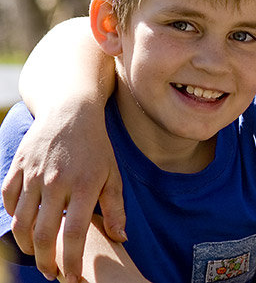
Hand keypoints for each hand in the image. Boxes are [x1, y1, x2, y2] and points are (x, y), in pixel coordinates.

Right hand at [1, 103, 125, 282]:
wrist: (71, 111)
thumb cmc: (97, 147)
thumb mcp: (114, 174)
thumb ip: (116, 208)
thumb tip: (120, 238)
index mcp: (85, 185)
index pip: (74, 234)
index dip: (71, 262)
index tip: (72, 279)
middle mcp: (57, 182)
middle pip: (43, 234)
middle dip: (45, 262)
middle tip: (51, 273)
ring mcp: (34, 174)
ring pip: (20, 222)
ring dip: (27, 246)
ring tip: (38, 255)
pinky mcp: (18, 167)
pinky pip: (8, 201)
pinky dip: (13, 218)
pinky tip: (25, 226)